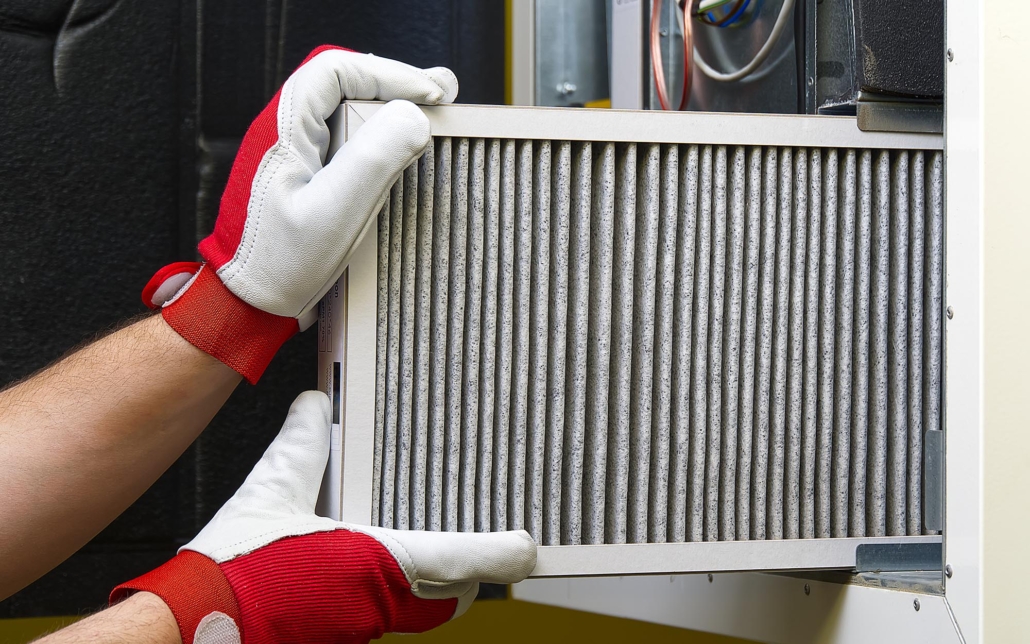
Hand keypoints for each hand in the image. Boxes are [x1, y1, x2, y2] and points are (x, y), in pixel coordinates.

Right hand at [111, 391, 536, 643]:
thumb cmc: (232, 574)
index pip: (457, 559)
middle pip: (446, 596)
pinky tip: (351, 569)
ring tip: (406, 548)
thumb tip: (317, 406)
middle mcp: (374, 603)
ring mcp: (355, 626)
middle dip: (462, 574)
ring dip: (421, 584)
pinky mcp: (334, 636)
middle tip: (469, 545)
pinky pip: (376, 616)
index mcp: (372, 563)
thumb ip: (302, 447)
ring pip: (413, 612)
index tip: (526, 547)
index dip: (497, 553)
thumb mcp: (271, 492)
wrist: (189, 630)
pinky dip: (381, 594)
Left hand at [142, 46, 457, 382]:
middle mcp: (283, 132)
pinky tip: (396, 153)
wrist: (245, 303)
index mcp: (284, 129)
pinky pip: (341, 139)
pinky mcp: (302, 175)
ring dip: (387, 111)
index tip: (432, 93)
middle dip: (394, 85)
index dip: (391, 72)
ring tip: (426, 120)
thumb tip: (413, 117)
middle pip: (343, 82)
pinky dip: (375, 138)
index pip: (339, 70)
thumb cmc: (277, 266)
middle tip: (440, 97)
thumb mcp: (334, 214)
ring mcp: (291, 152)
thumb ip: (374, 160)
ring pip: (343, 109)